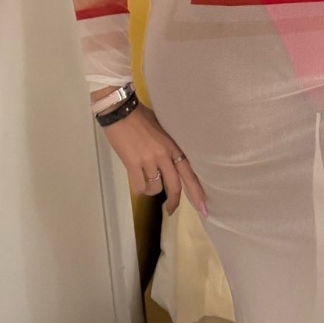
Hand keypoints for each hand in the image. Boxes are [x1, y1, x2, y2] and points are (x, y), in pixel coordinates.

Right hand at [98, 100, 207, 216]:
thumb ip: (169, 147)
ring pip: (156, 188)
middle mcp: (164, 155)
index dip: (197, 192)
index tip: (203, 209)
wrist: (120, 111)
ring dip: (151, 189)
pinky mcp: (133, 164)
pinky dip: (140, 188)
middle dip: (175, 202)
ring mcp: (149, 160)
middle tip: (171, 211)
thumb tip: (172, 162)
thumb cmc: (141, 117)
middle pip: (175, 185)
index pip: (189, 172)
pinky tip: (138, 182)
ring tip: (146, 181)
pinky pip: (140, 186)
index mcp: (174, 146)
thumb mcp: (163, 130)